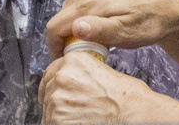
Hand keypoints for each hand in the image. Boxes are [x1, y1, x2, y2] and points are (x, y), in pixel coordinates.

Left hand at [38, 47, 176, 122]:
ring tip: (77, 116)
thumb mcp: (98, 69)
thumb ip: (76, 72)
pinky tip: (76, 122)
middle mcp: (62, 76)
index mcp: (71, 60)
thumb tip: (65, 81)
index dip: (53, 84)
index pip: (50, 73)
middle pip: (47, 90)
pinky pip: (50, 121)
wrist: (131, 111)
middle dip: (56, 99)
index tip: (56, 91)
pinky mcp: (59, 117)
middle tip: (70, 107)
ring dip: (58, 113)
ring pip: (48, 107)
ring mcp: (58, 97)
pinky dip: (60, 123)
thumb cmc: (124, 95)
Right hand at [45, 0, 178, 91]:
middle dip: (69, 42)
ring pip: (66, 19)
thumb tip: (75, 28)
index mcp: (87, 1)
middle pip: (59, 24)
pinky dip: (81, 27)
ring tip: (98, 45)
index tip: (66, 64)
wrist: (161, 9)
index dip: (56, 49)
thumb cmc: (147, 23)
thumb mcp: (126, 33)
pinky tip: (98, 34)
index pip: (55, 28)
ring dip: (75, 35)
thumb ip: (100, 30)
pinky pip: (74, 13)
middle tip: (90, 55)